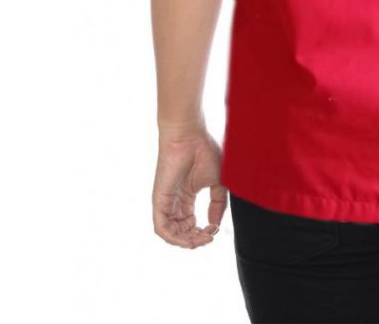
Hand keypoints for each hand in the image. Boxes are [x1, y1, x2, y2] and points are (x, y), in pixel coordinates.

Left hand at [152, 129, 227, 247]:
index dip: (203, 232)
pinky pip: (162, 228)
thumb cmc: (203, 152)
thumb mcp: (218, 182)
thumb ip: (218, 203)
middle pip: (181, 232)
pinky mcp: (160, 201)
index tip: (216, 230)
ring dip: (188, 241)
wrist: (189, 136)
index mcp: (186, 197)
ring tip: (203, 238)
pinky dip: (175, 238)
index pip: (190, 224)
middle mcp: (175, 202)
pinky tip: (190, 238)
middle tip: (210, 236)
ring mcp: (166, 202)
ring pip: (171, 234)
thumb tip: (215, 224)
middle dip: (196, 239)